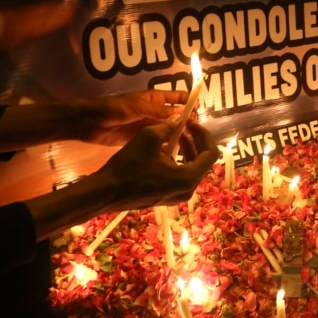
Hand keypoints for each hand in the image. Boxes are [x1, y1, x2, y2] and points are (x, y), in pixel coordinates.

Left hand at [79, 90, 188, 145]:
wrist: (90, 122)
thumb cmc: (115, 109)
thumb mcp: (139, 108)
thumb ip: (160, 112)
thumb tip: (182, 115)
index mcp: (154, 99)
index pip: (176, 97)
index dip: (189, 101)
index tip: (201, 110)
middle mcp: (153, 112)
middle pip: (174, 116)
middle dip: (186, 122)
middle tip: (198, 133)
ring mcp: (147, 126)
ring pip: (167, 130)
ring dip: (177, 136)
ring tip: (189, 146)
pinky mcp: (140, 139)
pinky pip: (156, 142)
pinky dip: (164, 147)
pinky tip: (173, 156)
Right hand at [94, 120, 218, 209]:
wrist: (105, 192)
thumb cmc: (129, 165)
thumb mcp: (149, 137)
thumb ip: (168, 126)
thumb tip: (178, 119)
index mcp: (188, 177)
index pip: (211, 153)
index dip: (204, 134)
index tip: (191, 123)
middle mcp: (187, 190)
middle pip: (202, 162)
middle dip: (195, 141)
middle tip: (183, 127)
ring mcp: (176, 196)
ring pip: (191, 169)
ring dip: (185, 151)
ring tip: (173, 136)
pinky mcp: (166, 198)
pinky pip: (179, 177)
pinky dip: (177, 162)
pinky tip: (162, 151)